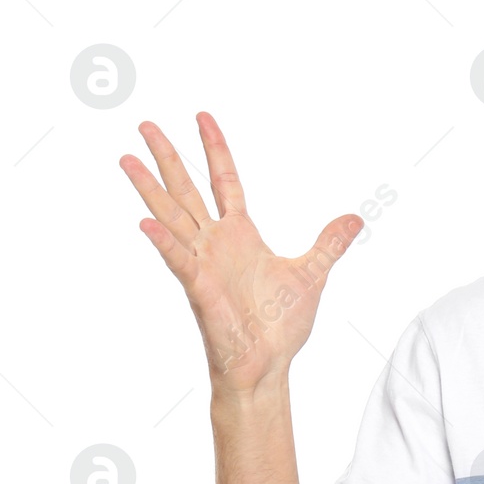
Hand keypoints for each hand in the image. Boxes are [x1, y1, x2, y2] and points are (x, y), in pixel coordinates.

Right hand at [120, 112, 362, 394]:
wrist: (269, 365)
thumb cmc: (281, 326)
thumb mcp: (313, 273)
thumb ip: (330, 243)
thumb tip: (356, 218)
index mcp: (241, 235)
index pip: (224, 181)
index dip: (215, 149)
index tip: (202, 117)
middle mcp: (216, 243)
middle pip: (187, 190)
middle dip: (168, 157)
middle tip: (145, 124)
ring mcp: (203, 264)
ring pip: (172, 217)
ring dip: (150, 189)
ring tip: (127, 159)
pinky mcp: (200, 288)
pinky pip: (179, 260)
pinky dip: (164, 242)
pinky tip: (146, 222)